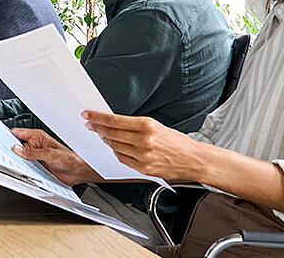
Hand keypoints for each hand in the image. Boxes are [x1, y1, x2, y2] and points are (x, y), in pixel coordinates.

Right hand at [12, 128, 100, 185]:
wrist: (78, 172)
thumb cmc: (69, 159)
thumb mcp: (49, 154)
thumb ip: (32, 152)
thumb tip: (17, 149)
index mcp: (37, 137)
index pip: (17, 133)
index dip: (7, 136)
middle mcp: (34, 145)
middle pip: (15, 146)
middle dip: (10, 150)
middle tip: (3, 155)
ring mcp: (34, 156)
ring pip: (19, 157)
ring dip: (16, 161)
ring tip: (11, 164)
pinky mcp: (36, 166)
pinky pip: (24, 167)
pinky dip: (21, 169)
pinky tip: (20, 171)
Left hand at [82, 111, 210, 181]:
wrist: (195, 160)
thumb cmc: (178, 143)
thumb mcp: (158, 127)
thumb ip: (136, 126)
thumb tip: (114, 123)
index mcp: (148, 126)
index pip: (114, 120)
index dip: (97, 117)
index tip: (88, 115)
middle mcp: (145, 141)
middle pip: (111, 134)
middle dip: (97, 128)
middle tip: (90, 124)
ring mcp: (143, 156)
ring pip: (115, 147)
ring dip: (106, 140)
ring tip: (102, 135)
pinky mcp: (144, 168)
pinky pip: (122, 159)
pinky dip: (117, 153)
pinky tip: (116, 148)